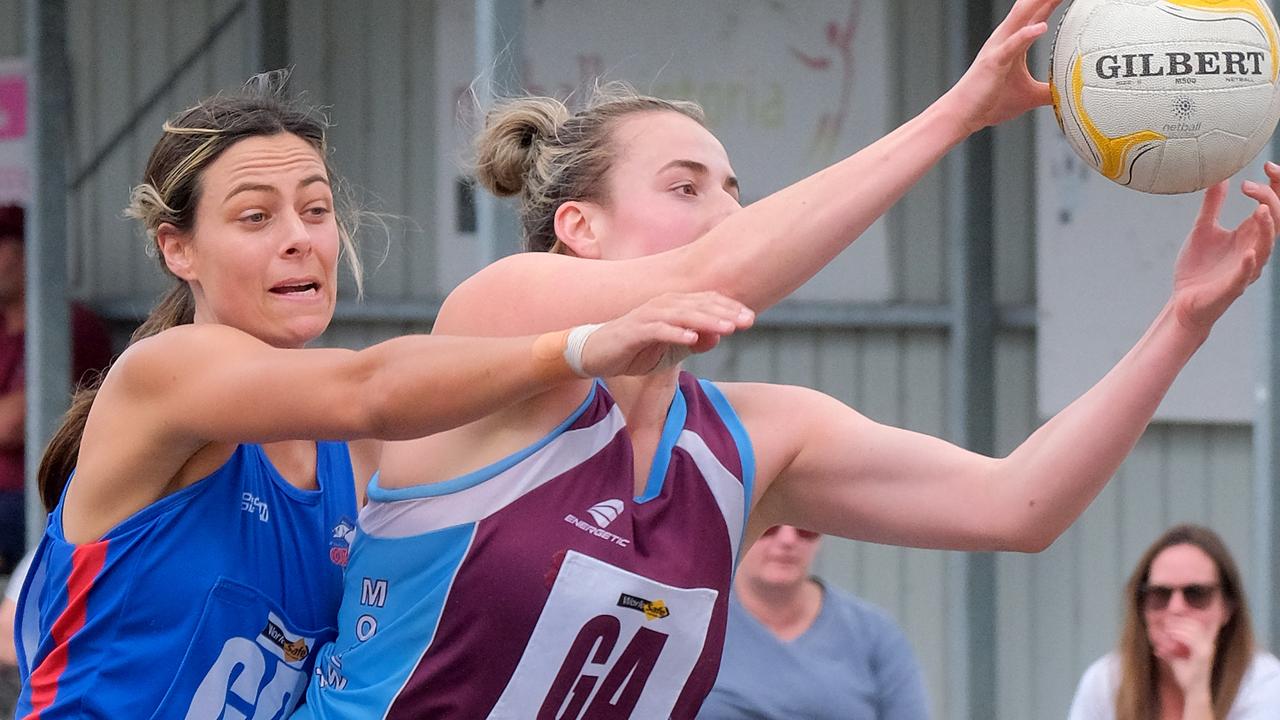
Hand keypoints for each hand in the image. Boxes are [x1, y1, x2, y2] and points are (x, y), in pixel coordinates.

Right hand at [580, 292, 754, 376]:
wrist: (596, 354)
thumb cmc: (635, 350)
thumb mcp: (670, 351)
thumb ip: (694, 342)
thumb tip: (719, 337)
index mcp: (673, 306)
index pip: (706, 302)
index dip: (729, 309)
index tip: (750, 319)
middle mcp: (662, 305)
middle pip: (698, 305)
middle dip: (725, 312)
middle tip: (748, 321)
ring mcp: (647, 316)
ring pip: (682, 314)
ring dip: (706, 320)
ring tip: (728, 328)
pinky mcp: (633, 331)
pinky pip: (657, 330)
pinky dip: (675, 333)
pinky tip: (692, 339)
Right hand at [942, 0, 1060, 132]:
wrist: (962, 114)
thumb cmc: (988, 102)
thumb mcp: (1028, 97)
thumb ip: (1049, 91)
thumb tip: (1069, 95)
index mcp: (1014, 43)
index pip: (1038, 14)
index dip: (1052, 1)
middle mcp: (1005, 39)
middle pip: (1030, 8)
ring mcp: (998, 48)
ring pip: (1021, 18)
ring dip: (1038, 3)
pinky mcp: (994, 62)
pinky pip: (1012, 45)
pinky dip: (1026, 34)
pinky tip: (1042, 27)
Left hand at [1151, 616, 1216, 696]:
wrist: (1195, 692)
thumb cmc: (1188, 676)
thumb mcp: (1177, 658)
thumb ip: (1172, 649)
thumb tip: (1159, 642)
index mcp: (1205, 644)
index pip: (1199, 624)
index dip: (1186, 617)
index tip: (1171, 614)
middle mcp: (1209, 645)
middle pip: (1196, 624)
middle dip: (1180, 619)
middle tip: (1166, 621)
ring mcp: (1207, 650)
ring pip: (1195, 629)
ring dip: (1179, 625)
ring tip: (1167, 628)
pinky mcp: (1203, 656)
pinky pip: (1193, 640)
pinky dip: (1181, 634)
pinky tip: (1171, 635)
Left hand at [1172, 164, 1279, 332]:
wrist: (1183, 301)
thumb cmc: (1198, 267)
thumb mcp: (1203, 229)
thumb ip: (1212, 205)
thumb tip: (1220, 176)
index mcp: (1249, 234)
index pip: (1273, 206)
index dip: (1277, 185)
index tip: (1268, 166)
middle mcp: (1254, 248)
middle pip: (1276, 220)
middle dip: (1271, 199)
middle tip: (1251, 184)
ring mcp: (1246, 268)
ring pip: (1267, 246)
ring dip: (1266, 227)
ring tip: (1259, 209)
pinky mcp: (1233, 286)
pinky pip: (1247, 274)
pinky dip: (1250, 263)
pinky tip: (1249, 252)